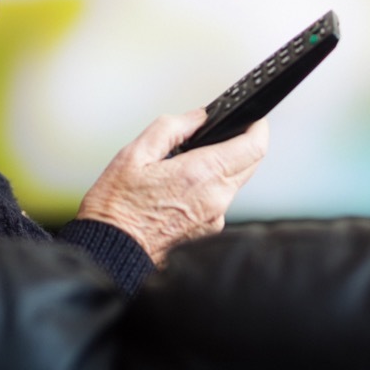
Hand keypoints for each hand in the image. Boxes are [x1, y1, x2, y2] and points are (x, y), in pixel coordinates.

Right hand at [75, 108, 268, 264]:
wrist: (112, 252)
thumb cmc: (117, 208)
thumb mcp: (135, 154)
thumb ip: (172, 127)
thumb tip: (197, 117)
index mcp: (200, 174)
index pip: (253, 147)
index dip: (257, 127)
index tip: (252, 118)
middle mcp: (215, 198)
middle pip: (250, 164)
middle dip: (244, 144)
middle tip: (223, 133)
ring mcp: (215, 218)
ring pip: (236, 182)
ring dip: (225, 166)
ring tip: (192, 161)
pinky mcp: (209, 231)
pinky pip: (221, 201)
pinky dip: (212, 187)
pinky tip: (185, 186)